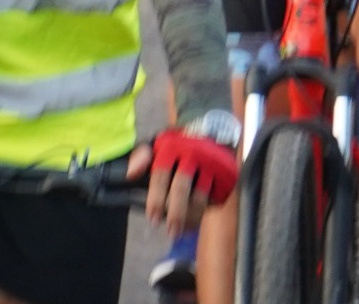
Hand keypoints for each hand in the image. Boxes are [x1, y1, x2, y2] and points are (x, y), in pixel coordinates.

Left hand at [133, 115, 240, 232]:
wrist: (214, 128)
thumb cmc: (178, 143)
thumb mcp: (156, 144)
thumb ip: (140, 157)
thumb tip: (131, 175)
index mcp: (172, 147)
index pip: (160, 175)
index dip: (155, 199)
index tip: (152, 219)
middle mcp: (194, 154)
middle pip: (182, 188)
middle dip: (175, 213)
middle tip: (171, 231)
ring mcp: (213, 164)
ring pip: (201, 197)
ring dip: (191, 217)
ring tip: (183, 230)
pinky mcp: (227, 173)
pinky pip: (217, 198)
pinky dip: (207, 210)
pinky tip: (197, 218)